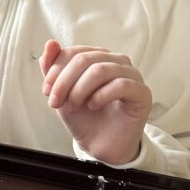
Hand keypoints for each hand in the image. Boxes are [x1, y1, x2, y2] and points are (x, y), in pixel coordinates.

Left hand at [39, 41, 151, 165]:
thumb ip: (53, 68)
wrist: (100, 145)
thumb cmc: (84, 117)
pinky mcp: (142, 93)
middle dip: (64, 82)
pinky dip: (101, 96)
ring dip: (79, 90)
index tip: (47, 91)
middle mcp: (116, 62)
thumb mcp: (62, 92)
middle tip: (56, 102)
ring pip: (100, 70)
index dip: (56, 70)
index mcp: (98, 57)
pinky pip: (121, 84)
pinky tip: (93, 106)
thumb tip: (50, 44)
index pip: (74, 52)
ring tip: (73, 106)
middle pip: (85, 59)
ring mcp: (132, 75)